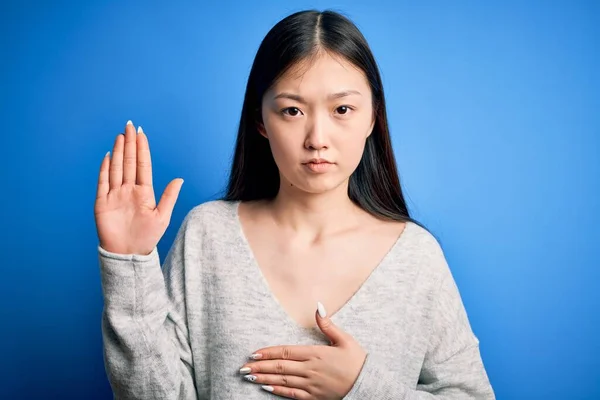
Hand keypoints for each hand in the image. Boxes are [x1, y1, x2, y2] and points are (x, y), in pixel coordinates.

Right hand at [94, 120, 183, 254]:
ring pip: (117, 168)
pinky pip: (103, 182)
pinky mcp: (102, 203)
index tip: (142, 133)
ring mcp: (115, 195)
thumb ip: (169, 197)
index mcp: (144, 192)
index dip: (142, 149)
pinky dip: (105, 169)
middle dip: (130, 143)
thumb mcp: (162, 216)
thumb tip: (180, 179)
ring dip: (119, 151)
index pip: (143, 165)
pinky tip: (108, 156)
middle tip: (130, 125)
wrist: (128, 254)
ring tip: (121, 135)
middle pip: (129, 162)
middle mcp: (129, 190)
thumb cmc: (147, 238)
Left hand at [239, 302, 366, 398]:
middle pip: (280, 367)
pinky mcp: (314, 397)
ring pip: (283, 381)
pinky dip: (279, 391)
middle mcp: (310, 369)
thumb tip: (318, 306)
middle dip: (260, 366)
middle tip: (242, 367)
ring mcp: (311, 384)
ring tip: (249, 377)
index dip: (268, 352)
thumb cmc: (357, 361)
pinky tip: (267, 389)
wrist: (368, 384)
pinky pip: (293, 394)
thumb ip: (328, 325)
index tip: (254, 353)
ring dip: (264, 379)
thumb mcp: (345, 340)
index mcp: (316, 353)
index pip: (286, 352)